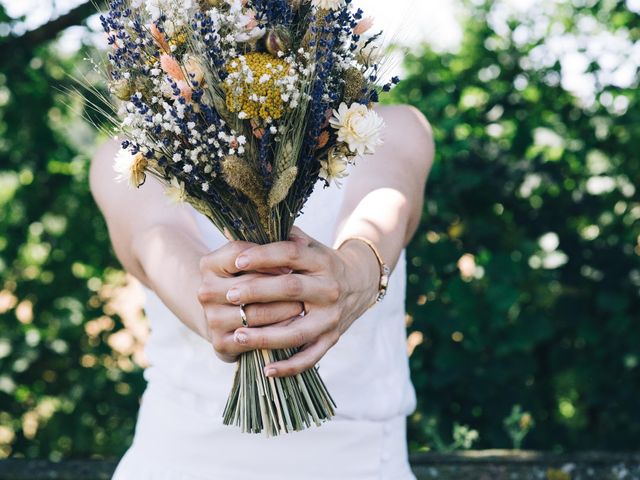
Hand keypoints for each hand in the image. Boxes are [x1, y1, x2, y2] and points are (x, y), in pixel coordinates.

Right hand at [197, 241, 304, 362]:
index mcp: (209, 264)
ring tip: (302, 306)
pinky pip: (253, 339)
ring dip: (281, 311)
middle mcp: (205, 291)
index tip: (291, 264)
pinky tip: (291, 328)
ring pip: (254, 313)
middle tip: (304, 288)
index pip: (239, 254)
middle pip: (249, 285)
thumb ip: (270, 246)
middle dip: (279, 286)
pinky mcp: (220, 343)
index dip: (268, 257)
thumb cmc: (249, 280)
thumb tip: (299, 242)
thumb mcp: (253, 260)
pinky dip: (275, 334)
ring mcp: (211, 318)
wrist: (228, 316)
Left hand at [225, 227, 380, 376]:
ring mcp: (331, 317)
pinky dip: (290, 367)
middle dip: (257, 292)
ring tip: (237, 335)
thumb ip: (279, 238)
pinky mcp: (332, 339)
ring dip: (266, 335)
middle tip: (227, 295)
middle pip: (291, 289)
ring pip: (298, 330)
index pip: (290, 254)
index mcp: (321, 260)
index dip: (263, 256)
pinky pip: (311, 357)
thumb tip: (240, 231)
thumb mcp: (307, 244)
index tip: (236, 260)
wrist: (360, 282)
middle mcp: (329, 289)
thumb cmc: (320, 262)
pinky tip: (266, 370)